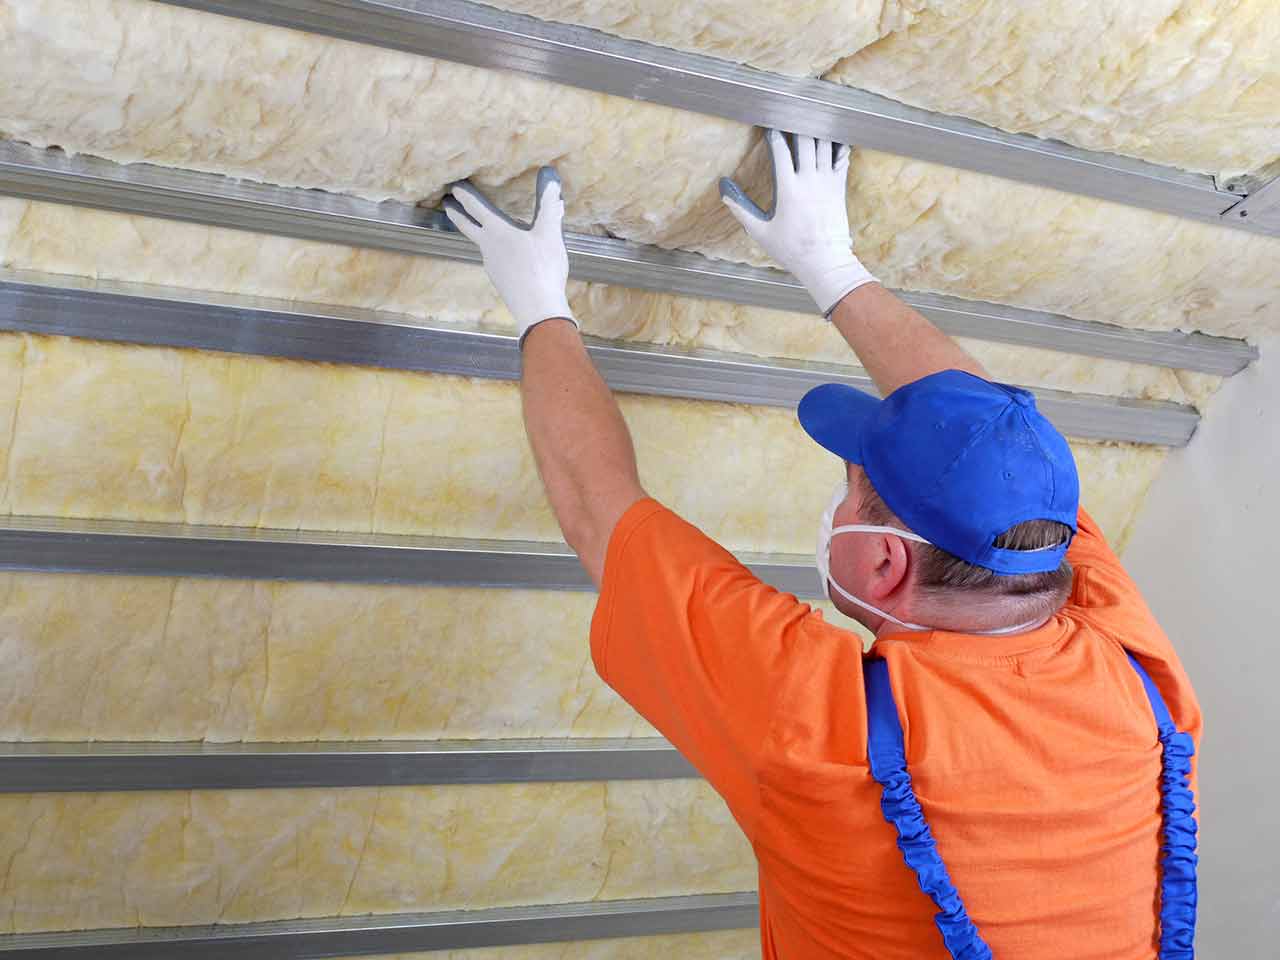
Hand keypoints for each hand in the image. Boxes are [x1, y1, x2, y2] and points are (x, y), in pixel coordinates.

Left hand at [444, 167, 576, 344]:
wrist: (537, 308)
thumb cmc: (542, 268)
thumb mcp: (549, 233)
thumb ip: (549, 205)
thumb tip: (551, 180)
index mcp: (497, 232)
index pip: (476, 208)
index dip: (464, 196)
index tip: (454, 188)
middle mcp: (489, 248)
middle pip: (467, 227)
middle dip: (457, 215)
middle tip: (447, 206)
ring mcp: (492, 266)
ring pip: (483, 244)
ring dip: (480, 233)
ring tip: (485, 228)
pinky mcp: (500, 280)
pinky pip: (496, 259)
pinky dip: (498, 250)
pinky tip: (510, 254)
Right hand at [719, 130, 875, 316]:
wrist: (825, 261)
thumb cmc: (791, 249)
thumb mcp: (760, 231)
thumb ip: (740, 209)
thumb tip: (723, 189)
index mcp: (788, 189)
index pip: (781, 151)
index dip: (774, 136)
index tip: (769, 129)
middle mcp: (809, 180)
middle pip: (805, 140)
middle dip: (797, 125)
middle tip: (791, 117)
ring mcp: (827, 182)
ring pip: (824, 145)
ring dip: (816, 131)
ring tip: (810, 121)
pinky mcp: (839, 187)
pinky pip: (841, 158)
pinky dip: (837, 146)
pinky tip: (832, 139)